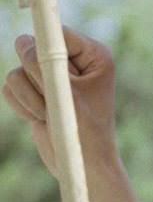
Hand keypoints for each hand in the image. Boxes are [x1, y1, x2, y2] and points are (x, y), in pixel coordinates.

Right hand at [3, 26, 118, 178]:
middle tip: (55, 103)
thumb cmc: (84, 134)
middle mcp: (72, 60)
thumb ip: (43, 65)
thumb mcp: (66, 95)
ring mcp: (52, 75)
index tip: (49, 75)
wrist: (81, 167)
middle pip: (31, 49)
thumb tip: (22, 42)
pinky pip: (10, 86)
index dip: (46, 53)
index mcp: (93, 55)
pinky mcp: (35, 90)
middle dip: (37, 81)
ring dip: (30, 98)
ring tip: (50, 116)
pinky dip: (21, 105)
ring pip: (17, 71)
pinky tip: (41, 119)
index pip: (55, 34)